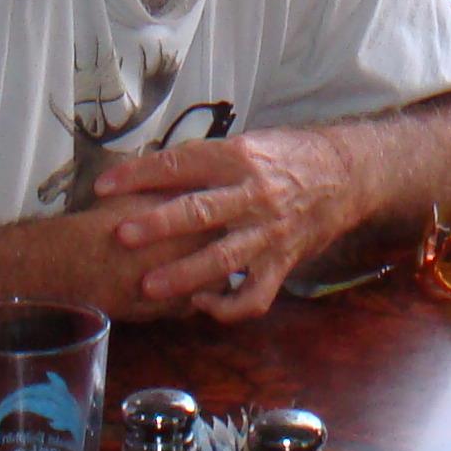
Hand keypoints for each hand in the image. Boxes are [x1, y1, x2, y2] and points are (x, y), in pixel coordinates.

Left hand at [96, 128, 360, 319]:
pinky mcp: (282, 263)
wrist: (346, 174)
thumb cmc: (286, 157)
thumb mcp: (247, 143)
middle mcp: (254, 195)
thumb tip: (147, 169)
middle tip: (121, 236)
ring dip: (184, 275)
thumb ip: (203, 161)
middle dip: (159, 225)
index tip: (104, 187)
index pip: (181, 164)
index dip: (140, 175)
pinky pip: (254, 295)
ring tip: (149, 287)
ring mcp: (269, 232)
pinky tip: (201, 307)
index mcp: (239, 157)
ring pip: (223, 259)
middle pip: (200, 211)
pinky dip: (228, 307)